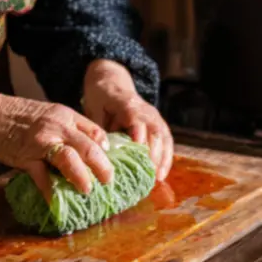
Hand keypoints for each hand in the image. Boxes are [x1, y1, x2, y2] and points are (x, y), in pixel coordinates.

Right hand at [0, 92, 113, 199]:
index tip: (110, 160)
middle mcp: (58, 128)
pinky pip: (42, 177)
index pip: (95, 131)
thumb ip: (67, 128)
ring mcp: (42, 142)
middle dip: (102, 166)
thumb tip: (86, 148)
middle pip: (89, 147)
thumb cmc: (19, 115)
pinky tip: (56, 201)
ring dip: (82, 176)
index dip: (105, 147)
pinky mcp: (26, 157)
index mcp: (66, 116)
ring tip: (88, 189)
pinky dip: (50, 190)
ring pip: (69, 159)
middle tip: (108, 180)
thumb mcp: (49, 114)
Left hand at [83, 60, 173, 179]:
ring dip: (163, 158)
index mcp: (128, 105)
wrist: (111, 84)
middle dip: (154, 154)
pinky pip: (167, 141)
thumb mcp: (94, 109)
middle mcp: (146, 111)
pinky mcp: (158, 124)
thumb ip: (99, 130)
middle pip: (155, 132)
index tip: (139, 154)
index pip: (137, 121)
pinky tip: (162, 173)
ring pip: (164, 137)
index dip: (139, 137)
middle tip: (149, 174)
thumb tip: (103, 153)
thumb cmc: (101, 99)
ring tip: (158, 178)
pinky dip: (166, 157)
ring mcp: (155, 117)